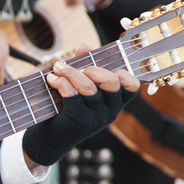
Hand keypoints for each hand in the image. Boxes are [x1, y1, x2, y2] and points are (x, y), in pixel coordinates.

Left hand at [23, 43, 139, 166]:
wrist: (51, 139)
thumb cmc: (68, 108)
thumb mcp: (79, 86)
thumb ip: (85, 64)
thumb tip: (85, 44)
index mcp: (115, 102)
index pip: (132, 86)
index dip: (124, 73)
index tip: (108, 67)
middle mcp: (110, 112)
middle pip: (112, 82)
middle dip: (93, 69)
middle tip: (79, 69)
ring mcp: (95, 118)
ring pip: (88, 87)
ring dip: (71, 72)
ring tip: (57, 68)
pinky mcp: (78, 121)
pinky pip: (72, 95)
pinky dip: (60, 82)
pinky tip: (51, 78)